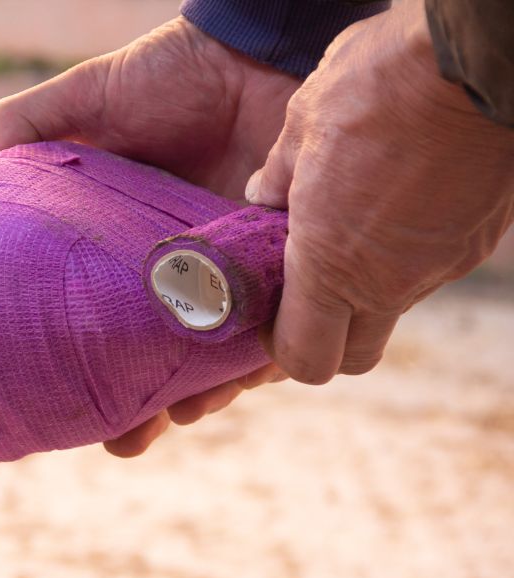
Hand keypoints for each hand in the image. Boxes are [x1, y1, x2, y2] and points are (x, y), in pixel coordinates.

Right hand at [0, 18, 299, 454]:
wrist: (255, 51)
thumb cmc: (169, 75)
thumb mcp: (85, 100)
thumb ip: (29, 129)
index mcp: (130, 251)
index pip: (103, 324)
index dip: (85, 367)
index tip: (61, 407)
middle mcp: (181, 273)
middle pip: (160, 358)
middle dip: (143, 407)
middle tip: (122, 440)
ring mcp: (235, 276)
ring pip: (216, 359)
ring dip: (197, 395)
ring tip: (175, 416)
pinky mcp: (288, 267)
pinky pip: (277, 330)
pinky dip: (257, 360)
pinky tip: (230, 379)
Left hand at [246, 0, 513, 384]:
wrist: (470, 58)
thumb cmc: (377, 87)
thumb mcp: (302, 127)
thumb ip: (277, 177)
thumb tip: (261, 195)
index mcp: (331, 265)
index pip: (305, 359)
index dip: (282, 350)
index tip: (272, 319)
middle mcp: (390, 282)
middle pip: (354, 355)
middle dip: (328, 338)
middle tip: (307, 291)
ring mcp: (440, 267)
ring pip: (393, 306)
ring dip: (366, 285)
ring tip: (350, 224)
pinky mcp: (476, 244)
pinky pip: (429, 269)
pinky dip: (405, 254)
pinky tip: (394, 202)